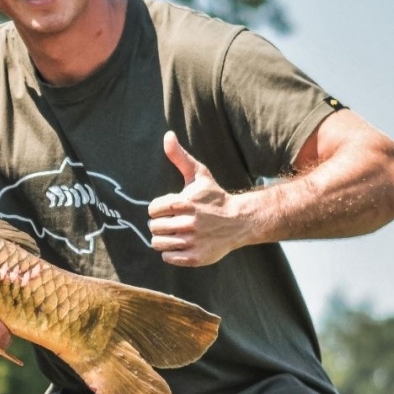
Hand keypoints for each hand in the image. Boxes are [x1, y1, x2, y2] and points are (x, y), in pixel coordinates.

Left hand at [148, 132, 251, 266]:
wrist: (240, 221)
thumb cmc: (214, 198)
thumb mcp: (199, 175)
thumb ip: (180, 157)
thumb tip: (167, 135)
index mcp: (185, 203)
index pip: (153, 210)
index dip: (159, 209)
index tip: (170, 208)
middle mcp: (189, 224)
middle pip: (154, 228)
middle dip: (161, 224)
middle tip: (174, 221)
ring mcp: (193, 242)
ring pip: (158, 243)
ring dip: (164, 238)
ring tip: (177, 232)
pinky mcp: (196, 258)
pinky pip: (168, 257)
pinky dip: (171, 252)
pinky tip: (182, 243)